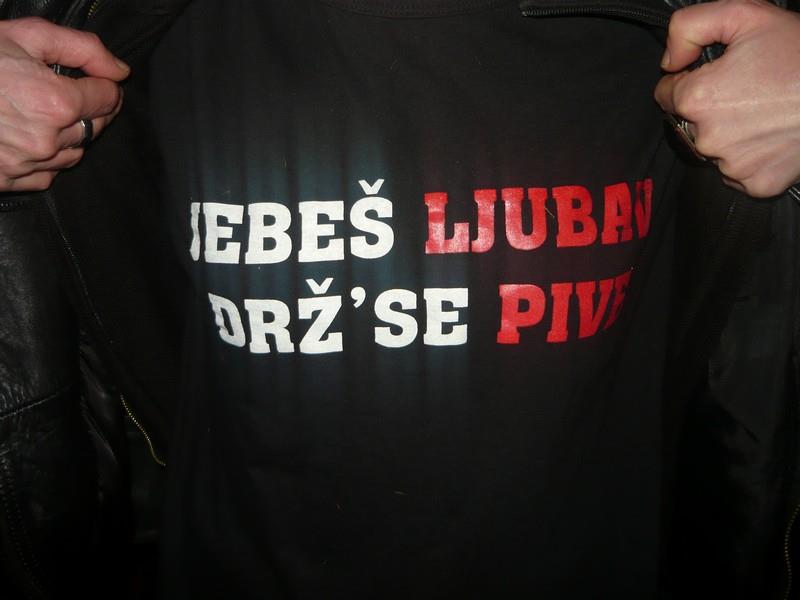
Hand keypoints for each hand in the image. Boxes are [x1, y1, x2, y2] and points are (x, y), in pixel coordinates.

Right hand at [0, 17, 128, 191]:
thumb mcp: (23, 35)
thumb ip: (81, 48)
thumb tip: (120, 70)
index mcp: (56, 101)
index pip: (109, 98)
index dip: (107, 85)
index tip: (98, 79)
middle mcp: (48, 139)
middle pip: (96, 127)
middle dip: (93, 108)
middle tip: (75, 91)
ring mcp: (29, 164)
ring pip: (74, 153)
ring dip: (72, 134)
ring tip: (47, 111)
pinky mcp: (10, 180)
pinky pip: (48, 174)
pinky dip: (48, 157)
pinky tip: (30, 135)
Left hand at [654, 0, 799, 197]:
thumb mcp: (745, 15)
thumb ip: (689, 27)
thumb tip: (669, 62)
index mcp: (696, 99)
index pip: (665, 94)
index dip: (687, 80)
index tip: (714, 74)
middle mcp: (707, 138)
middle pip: (687, 123)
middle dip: (708, 107)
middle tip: (749, 90)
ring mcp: (731, 165)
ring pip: (713, 149)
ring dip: (729, 133)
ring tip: (764, 110)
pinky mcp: (755, 184)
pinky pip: (738, 171)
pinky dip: (750, 156)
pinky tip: (772, 134)